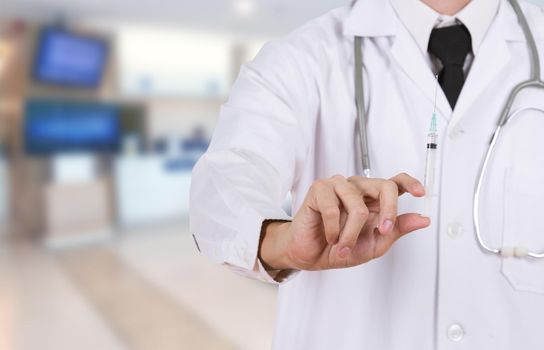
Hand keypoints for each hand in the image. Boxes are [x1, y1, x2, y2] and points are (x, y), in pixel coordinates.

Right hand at [260, 173, 429, 270]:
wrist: (310, 256)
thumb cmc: (339, 248)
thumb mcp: (374, 245)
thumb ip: (396, 230)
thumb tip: (422, 220)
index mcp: (374, 199)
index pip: (395, 182)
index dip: (410, 183)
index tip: (421, 193)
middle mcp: (358, 189)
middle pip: (385, 186)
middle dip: (389, 212)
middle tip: (383, 231)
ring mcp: (339, 186)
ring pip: (358, 206)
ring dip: (351, 233)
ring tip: (343, 245)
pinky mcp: (320, 189)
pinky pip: (333, 209)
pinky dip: (333, 230)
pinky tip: (330, 236)